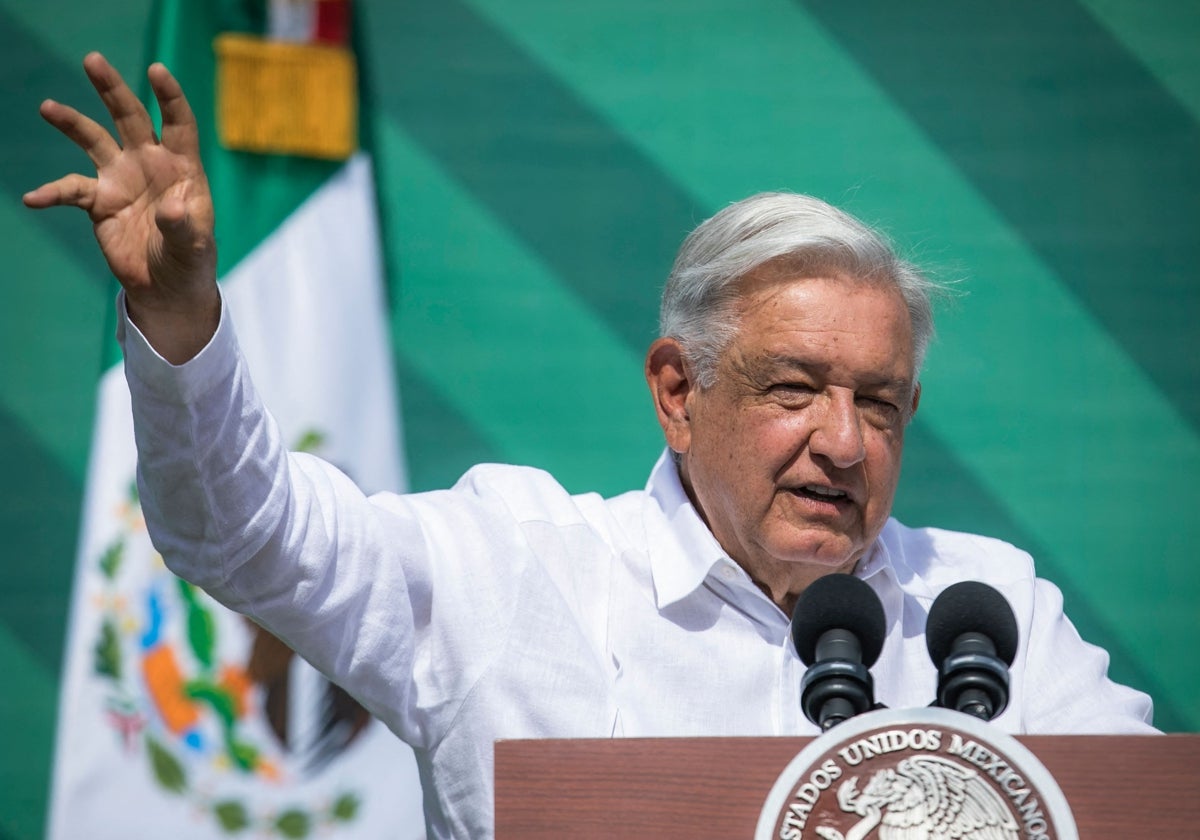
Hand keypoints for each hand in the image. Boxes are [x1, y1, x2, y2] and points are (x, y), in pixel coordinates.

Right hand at [24, 52, 218, 363]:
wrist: (166, 288)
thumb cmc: (190, 263)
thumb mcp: (194, 248)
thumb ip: (183, 226)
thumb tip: (173, 207)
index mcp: (182, 169)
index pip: (178, 124)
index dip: (169, 97)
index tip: (156, 71)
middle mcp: (150, 165)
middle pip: (130, 118)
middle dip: (112, 89)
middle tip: (92, 59)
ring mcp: (122, 179)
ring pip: (94, 140)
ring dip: (72, 123)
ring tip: (47, 107)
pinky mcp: (99, 202)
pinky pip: (70, 190)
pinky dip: (52, 192)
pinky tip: (34, 198)